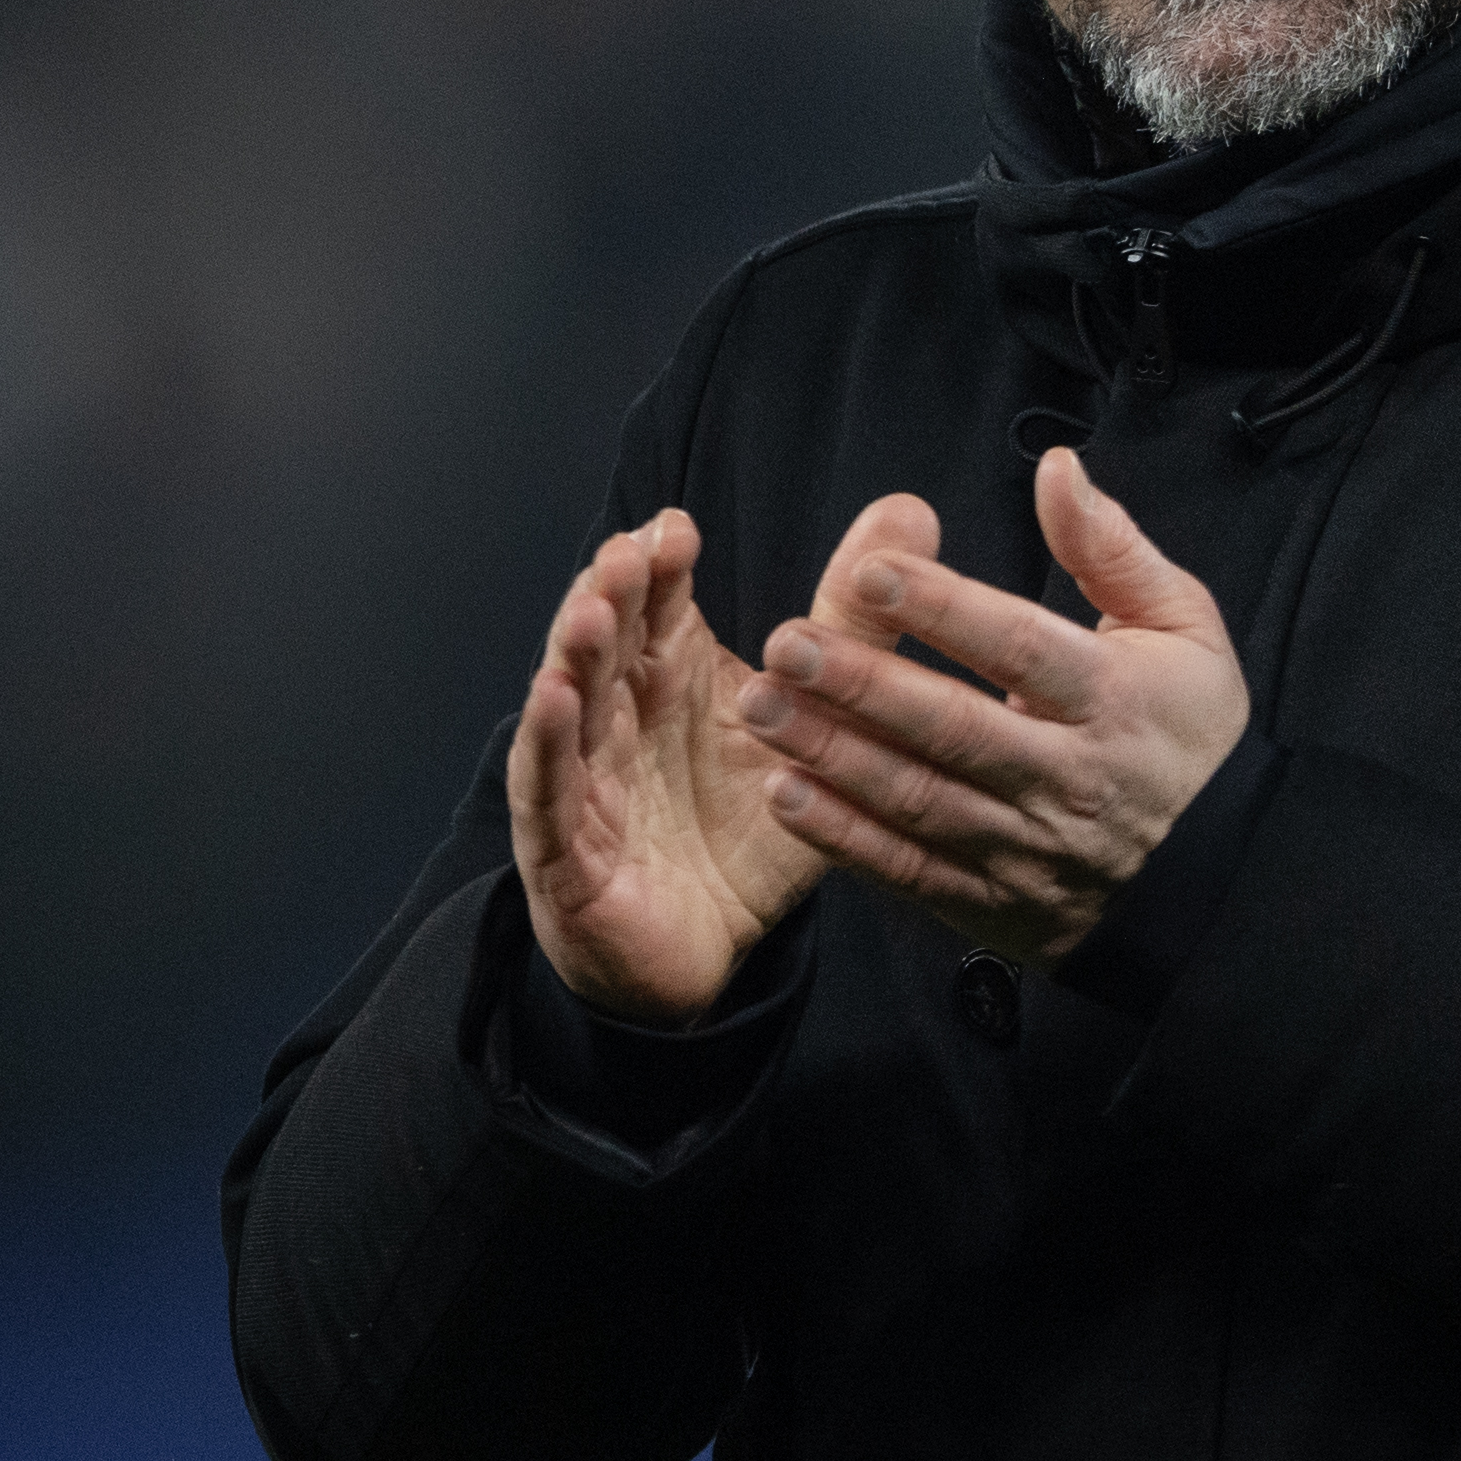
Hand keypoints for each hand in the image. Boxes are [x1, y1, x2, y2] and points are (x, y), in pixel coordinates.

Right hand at [510, 500, 927, 1021]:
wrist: (707, 949)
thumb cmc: (745, 830)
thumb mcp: (816, 729)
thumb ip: (857, 628)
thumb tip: (911, 511)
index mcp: (671, 679)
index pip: (658, 607)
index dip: (660, 566)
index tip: (678, 528)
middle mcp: (620, 715)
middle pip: (606, 640)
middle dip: (611, 592)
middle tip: (632, 552)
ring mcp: (584, 776)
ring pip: (570, 703)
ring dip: (573, 654)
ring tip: (592, 610)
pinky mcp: (566, 848)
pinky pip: (549, 790)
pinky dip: (548, 745)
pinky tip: (555, 700)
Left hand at [742, 448, 1248, 964]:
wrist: (1217, 882)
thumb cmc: (1191, 735)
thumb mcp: (1183, 627)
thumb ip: (1110, 547)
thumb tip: (1057, 469)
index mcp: (1112, 700)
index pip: (1020, 648)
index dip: (944, 610)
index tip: (871, 573)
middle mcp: (1066, 778)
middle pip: (953, 728)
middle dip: (862, 683)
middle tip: (784, 643)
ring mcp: (1027, 849)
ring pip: (918, 801)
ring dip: (832, 755)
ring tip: (761, 707)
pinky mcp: (993, 903)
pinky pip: (909, 872)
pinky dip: (844, 839)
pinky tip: (785, 796)